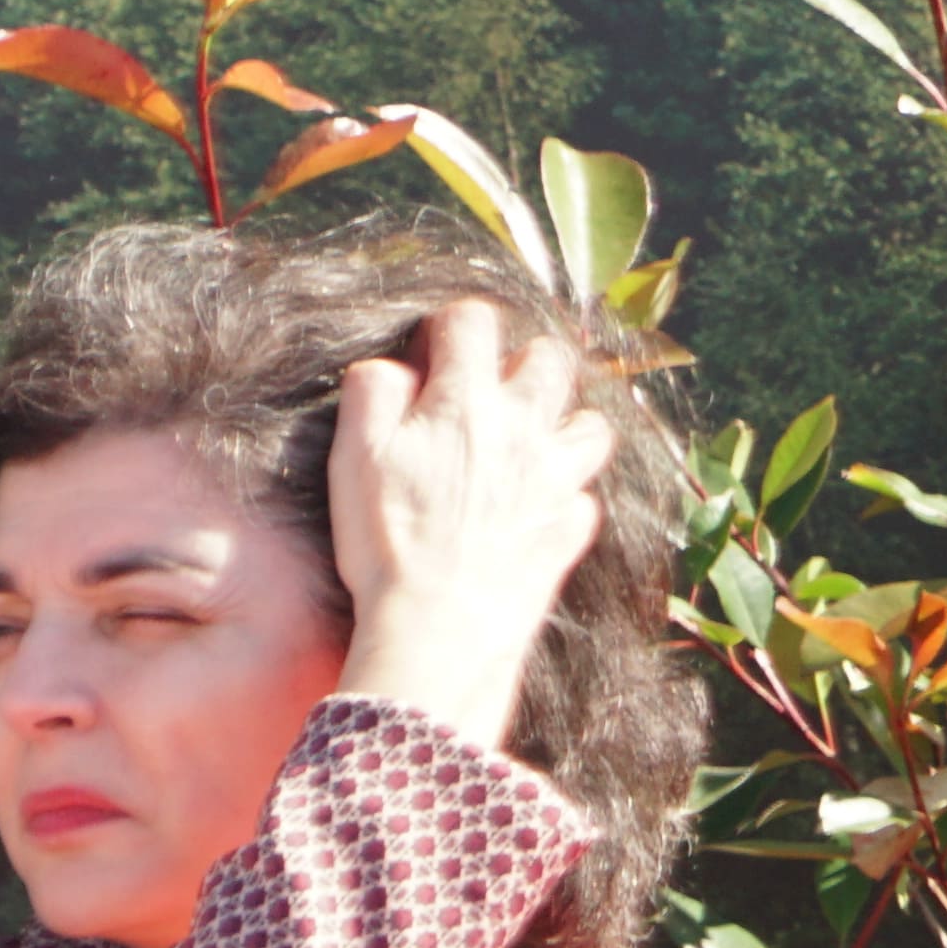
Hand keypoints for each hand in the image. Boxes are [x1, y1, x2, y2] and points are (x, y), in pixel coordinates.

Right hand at [328, 298, 612, 751]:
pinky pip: (586, 495)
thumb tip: (392, 366)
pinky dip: (567, 494)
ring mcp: (559, 479)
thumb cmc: (387, 540)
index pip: (474, 321)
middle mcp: (526, 429)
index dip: (453, 326)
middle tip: (490, 388)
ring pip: (591, 424)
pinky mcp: (572, 527)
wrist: (437, 625)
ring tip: (529, 441)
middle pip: (552, 358)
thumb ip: (374, 395)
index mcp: (467, 402)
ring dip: (564, 423)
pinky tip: (538, 507)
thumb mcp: (355, 456)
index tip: (437, 348)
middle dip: (524, 359)